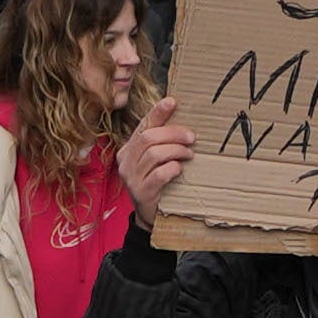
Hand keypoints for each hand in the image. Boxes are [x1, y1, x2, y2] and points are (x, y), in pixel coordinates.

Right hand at [120, 91, 193, 217]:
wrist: (150, 216)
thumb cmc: (157, 183)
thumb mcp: (156, 159)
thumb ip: (161, 141)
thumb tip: (179, 117)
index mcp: (128, 149)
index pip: (143, 125)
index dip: (157, 112)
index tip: (173, 101)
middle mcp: (125, 161)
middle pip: (148, 137)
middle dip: (173, 134)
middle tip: (191, 137)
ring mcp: (131, 177)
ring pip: (154, 153)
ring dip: (176, 151)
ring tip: (189, 154)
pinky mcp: (141, 192)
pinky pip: (159, 174)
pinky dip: (172, 168)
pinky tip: (179, 169)